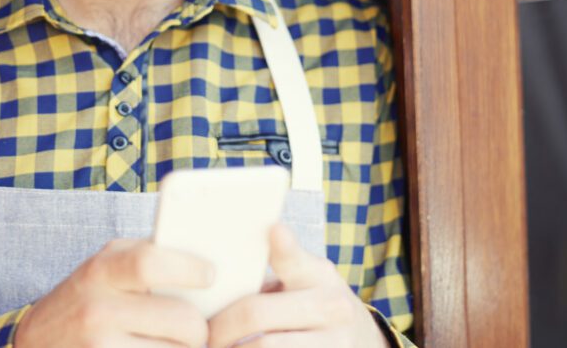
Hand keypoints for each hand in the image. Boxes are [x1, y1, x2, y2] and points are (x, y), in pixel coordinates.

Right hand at [14, 238, 212, 347]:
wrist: (36, 342)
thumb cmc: (86, 298)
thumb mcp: (105, 266)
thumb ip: (145, 255)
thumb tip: (204, 256)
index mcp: (100, 271)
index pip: (149, 263)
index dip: (188, 268)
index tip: (210, 274)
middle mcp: (97, 310)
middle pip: (181, 320)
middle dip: (198, 327)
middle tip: (195, 327)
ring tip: (172, 344)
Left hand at [207, 225, 389, 347]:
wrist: (363, 342)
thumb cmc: (315, 304)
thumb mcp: (307, 280)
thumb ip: (274, 271)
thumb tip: (216, 269)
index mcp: (318, 275)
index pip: (295, 259)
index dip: (285, 246)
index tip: (275, 230)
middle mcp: (331, 308)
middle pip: (256, 313)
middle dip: (220, 326)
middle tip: (204, 333)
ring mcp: (333, 343)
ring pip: (263, 347)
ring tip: (213, 346)